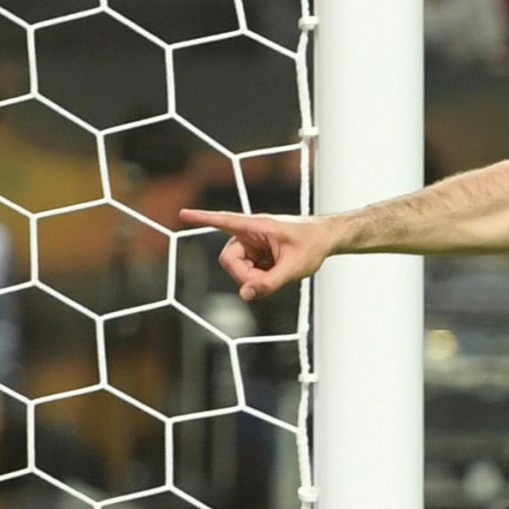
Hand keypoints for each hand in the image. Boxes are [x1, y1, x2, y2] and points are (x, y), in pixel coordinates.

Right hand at [178, 209, 340, 300]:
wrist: (326, 239)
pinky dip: (260, 276)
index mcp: (256, 227)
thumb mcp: (294, 268)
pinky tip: (278, 270)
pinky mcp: (256, 252)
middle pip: (229, 260)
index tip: (182, 212)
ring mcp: (251, 243)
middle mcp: (249, 233)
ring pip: (238, 268)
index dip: (202, 218)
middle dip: (245, 276)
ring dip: (255, 277)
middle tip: (268, 282)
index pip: (224, 221)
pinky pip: (248, 271)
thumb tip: (244, 295)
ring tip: (279, 272)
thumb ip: (269, 283)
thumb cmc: (312, 245)